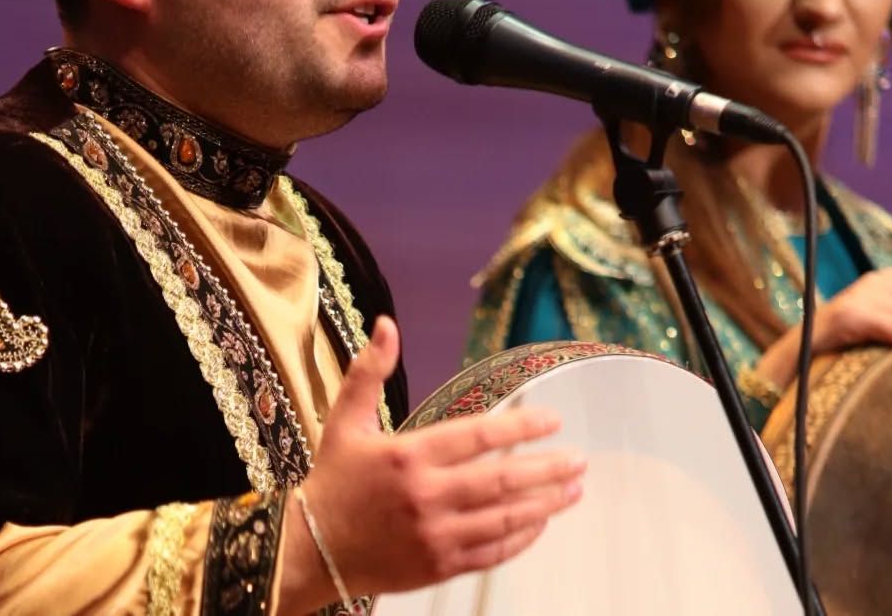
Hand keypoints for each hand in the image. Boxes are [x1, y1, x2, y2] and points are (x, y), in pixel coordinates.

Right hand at [279, 318, 584, 612]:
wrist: (311, 551)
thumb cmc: (333, 481)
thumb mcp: (345, 420)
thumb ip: (369, 371)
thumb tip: (388, 324)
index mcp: (409, 455)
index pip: (479, 435)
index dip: (522, 427)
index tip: (553, 421)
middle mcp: (427, 495)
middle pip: (503, 479)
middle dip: (549, 469)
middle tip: (579, 460)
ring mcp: (436, 535)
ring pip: (506, 518)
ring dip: (546, 503)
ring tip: (574, 490)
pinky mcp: (439, 566)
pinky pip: (493, 553)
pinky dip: (521, 538)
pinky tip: (540, 523)